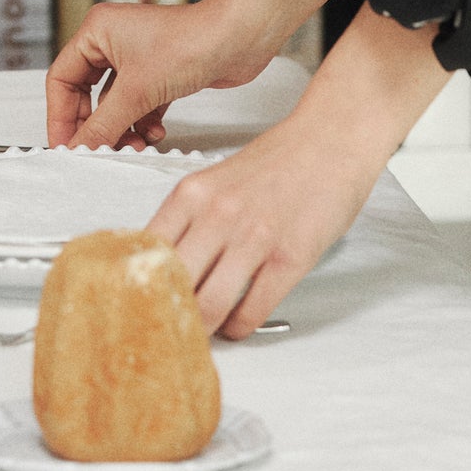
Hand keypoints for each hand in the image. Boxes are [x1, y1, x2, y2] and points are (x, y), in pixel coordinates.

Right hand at [45, 0, 325, 151]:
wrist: (240, 37)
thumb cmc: (190, 43)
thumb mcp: (137, 92)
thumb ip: (103, 126)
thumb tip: (77, 150)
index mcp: (97, 32)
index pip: (62, 79)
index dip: (61, 117)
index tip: (65, 147)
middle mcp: (114, 42)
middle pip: (87, 96)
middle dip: (97, 127)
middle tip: (98, 153)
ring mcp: (138, 58)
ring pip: (116, 105)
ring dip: (123, 129)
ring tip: (135, 147)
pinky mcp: (161, 74)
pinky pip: (139, 106)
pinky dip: (144, 123)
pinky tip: (157, 134)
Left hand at [146, 7, 450, 335]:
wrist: (330, 139)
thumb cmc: (278, 161)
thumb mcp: (216, 180)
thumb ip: (189, 219)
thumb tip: (161, 266)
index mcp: (192, 194)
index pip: (146, 253)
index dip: (140, 286)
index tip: (142, 303)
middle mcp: (217, 215)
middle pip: (173, 285)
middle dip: (170, 313)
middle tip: (172, 326)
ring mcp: (254, 237)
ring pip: (209, 306)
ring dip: (205, 328)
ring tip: (205, 331)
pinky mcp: (289, 257)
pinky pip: (252, 310)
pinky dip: (240, 327)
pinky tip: (238, 323)